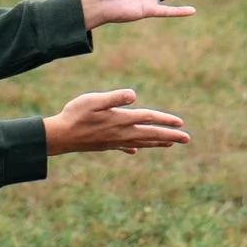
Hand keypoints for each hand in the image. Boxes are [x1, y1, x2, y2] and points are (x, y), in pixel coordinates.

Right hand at [43, 88, 190, 155]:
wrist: (60, 137)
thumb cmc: (75, 115)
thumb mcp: (93, 100)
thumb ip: (114, 97)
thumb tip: (134, 95)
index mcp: (121, 120)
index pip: (148, 119)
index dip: (165, 120)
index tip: (181, 124)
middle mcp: (121, 133)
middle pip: (151, 134)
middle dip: (170, 136)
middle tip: (187, 139)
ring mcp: (114, 141)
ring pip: (141, 142)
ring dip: (157, 142)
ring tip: (170, 143)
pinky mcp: (106, 145)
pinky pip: (124, 147)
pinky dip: (133, 148)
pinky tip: (136, 151)